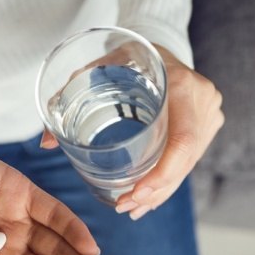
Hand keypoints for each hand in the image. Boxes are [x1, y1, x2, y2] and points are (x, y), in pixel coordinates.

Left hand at [40, 45, 223, 218]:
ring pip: (188, 165)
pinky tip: (150, 197)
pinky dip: (169, 179)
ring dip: (161, 191)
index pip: (182, 141)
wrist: (158, 45)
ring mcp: (209, 114)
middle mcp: (201, 101)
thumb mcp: (95, 71)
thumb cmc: (123, 58)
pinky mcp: (208, 124)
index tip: (135, 195)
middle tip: (125, 207)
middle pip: (184, 161)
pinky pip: (191, 159)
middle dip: (154, 191)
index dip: (162, 175)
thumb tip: (46, 143)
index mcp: (180, 85)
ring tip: (133, 209)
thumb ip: (67, 100)